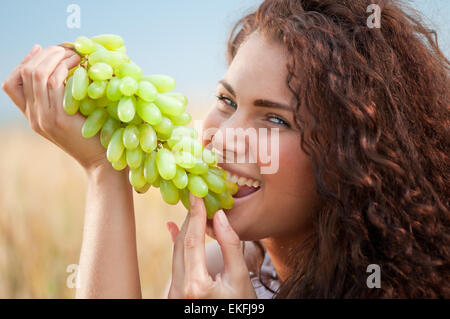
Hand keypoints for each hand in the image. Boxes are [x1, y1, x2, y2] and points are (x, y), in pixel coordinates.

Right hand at [2, 45, 108, 171]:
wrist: (103, 164)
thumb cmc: (95, 138)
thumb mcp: (73, 117)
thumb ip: (63, 98)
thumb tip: (65, 67)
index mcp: (34, 117)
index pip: (11, 85)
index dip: (24, 62)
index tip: (41, 49)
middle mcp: (34, 117)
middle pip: (24, 74)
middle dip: (43, 54)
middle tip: (64, 48)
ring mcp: (44, 118)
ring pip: (37, 74)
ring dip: (55, 57)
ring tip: (75, 52)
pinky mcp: (60, 118)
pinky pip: (55, 82)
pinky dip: (66, 66)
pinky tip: (81, 63)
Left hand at [166, 194, 256, 298]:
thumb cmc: (240, 306)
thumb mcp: (240, 277)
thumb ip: (230, 246)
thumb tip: (220, 216)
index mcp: (196, 285)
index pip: (193, 241)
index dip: (196, 215)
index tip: (197, 196)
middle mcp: (179, 290)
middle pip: (182, 244)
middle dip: (190, 220)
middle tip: (197, 199)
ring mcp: (174, 294)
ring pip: (176, 253)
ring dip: (185, 230)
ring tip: (192, 209)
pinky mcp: (174, 295)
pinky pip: (175, 263)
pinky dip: (177, 245)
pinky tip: (173, 228)